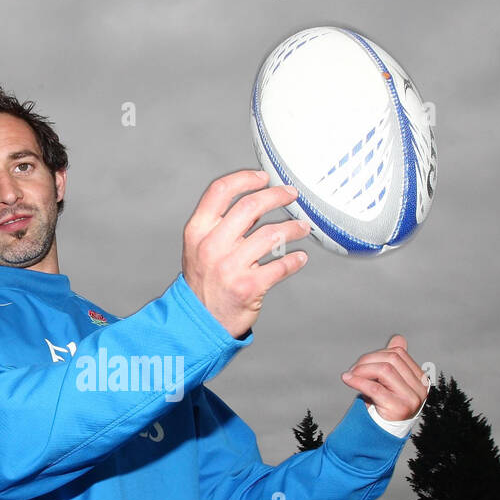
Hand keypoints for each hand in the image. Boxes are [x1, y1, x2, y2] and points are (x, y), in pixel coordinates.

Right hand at [182, 169, 310, 338]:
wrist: (198, 321)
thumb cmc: (203, 281)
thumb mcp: (200, 248)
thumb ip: (223, 224)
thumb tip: (258, 201)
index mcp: (197, 232)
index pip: (220, 191)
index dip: (245, 179)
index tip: (263, 178)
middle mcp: (212, 246)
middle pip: (250, 205)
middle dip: (277, 195)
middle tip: (291, 195)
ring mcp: (230, 267)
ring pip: (272, 234)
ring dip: (293, 228)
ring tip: (302, 228)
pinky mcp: (248, 287)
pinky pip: (280, 266)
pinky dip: (295, 260)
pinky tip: (299, 258)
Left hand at [342, 335, 428, 421]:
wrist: (383, 431)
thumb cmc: (386, 404)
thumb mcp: (390, 380)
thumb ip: (394, 361)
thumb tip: (398, 339)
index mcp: (421, 378)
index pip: (398, 353)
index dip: (376, 354)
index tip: (361, 363)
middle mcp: (421, 388)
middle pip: (391, 359)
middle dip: (368, 360)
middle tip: (353, 369)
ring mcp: (412, 398)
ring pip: (384, 370)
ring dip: (362, 370)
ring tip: (351, 375)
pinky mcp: (399, 408)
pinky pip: (375, 388)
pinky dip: (358, 381)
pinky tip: (348, 380)